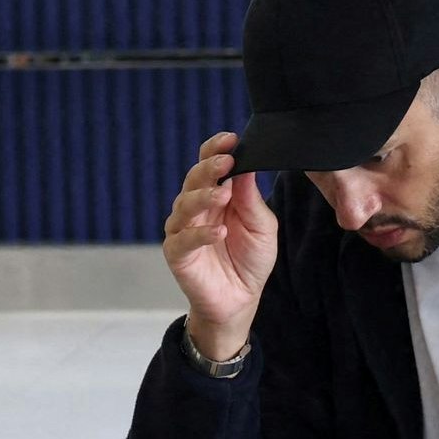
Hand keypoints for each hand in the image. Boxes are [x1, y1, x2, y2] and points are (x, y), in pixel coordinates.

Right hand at [163, 131, 279, 363]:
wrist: (240, 299)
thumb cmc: (250, 259)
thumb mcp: (262, 226)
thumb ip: (251, 199)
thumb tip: (246, 166)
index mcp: (216, 194)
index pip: (209, 165)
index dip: (216, 150)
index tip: (231, 139)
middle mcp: (196, 208)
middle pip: (194, 179)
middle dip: (209, 168)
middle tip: (226, 162)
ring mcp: (183, 229)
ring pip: (184, 205)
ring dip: (203, 197)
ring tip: (223, 195)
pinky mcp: (177, 253)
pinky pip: (184, 239)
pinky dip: (200, 234)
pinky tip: (218, 232)